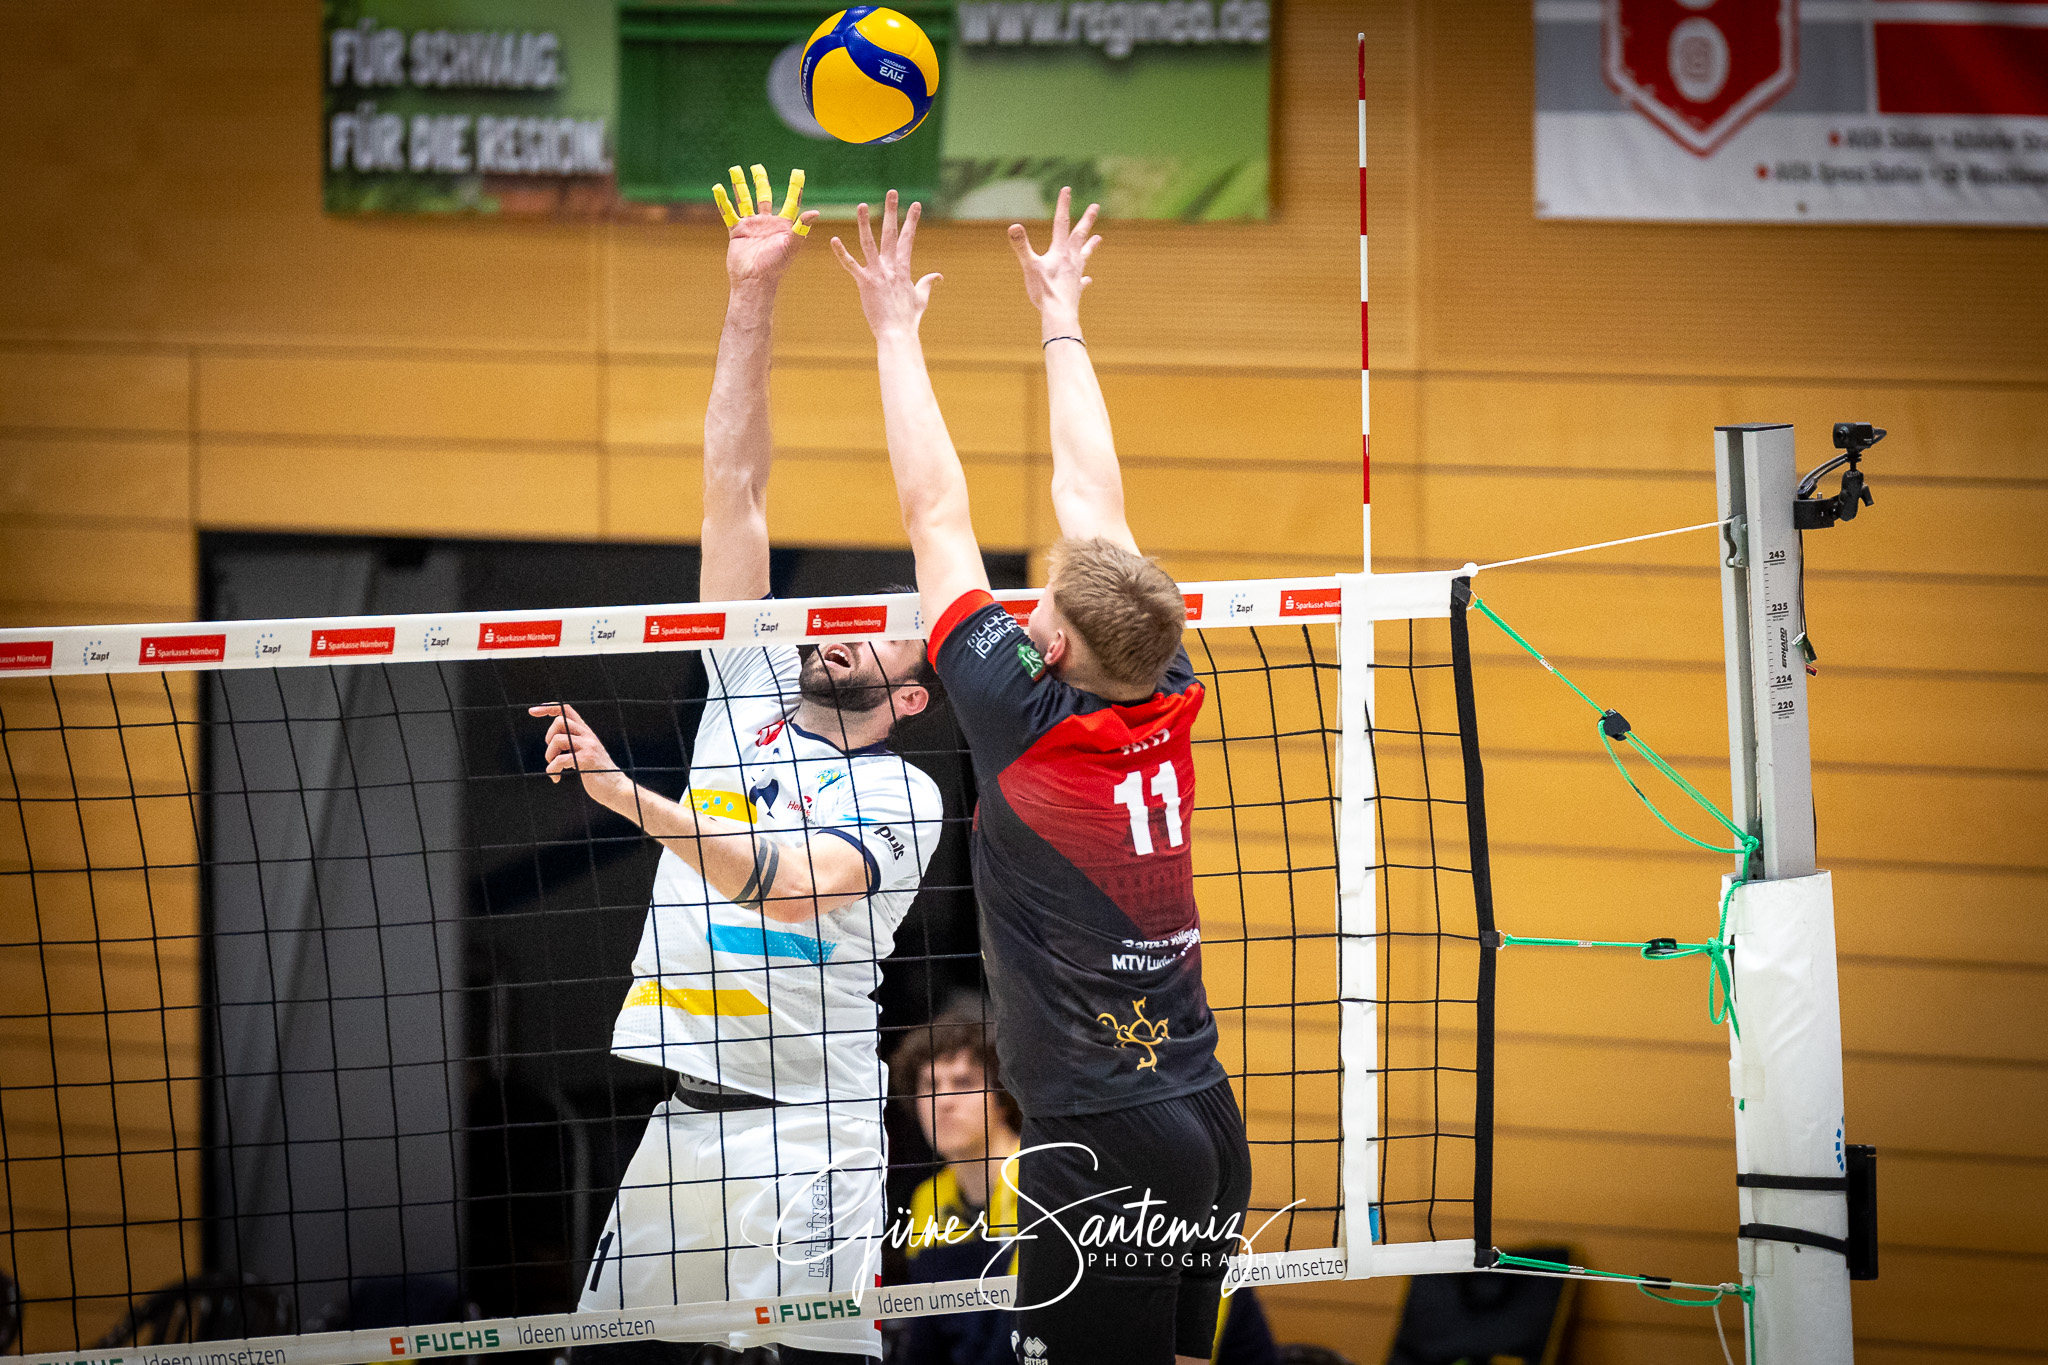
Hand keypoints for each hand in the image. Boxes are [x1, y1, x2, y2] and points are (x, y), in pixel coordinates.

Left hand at [529, 702, 632, 807]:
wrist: (616, 789)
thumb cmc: (598, 773)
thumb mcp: (586, 753)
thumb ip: (574, 743)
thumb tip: (553, 740)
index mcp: (586, 732)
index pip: (566, 709)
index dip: (547, 708)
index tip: (532, 711)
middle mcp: (588, 735)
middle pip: (559, 722)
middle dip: (548, 738)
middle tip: (552, 755)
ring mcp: (588, 746)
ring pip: (557, 739)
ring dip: (549, 756)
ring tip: (553, 768)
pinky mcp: (587, 760)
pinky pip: (560, 760)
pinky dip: (552, 770)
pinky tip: (556, 778)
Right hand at [715, 164, 821, 285]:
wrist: (755, 281)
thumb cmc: (776, 266)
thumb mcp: (792, 245)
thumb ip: (801, 228)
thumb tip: (815, 212)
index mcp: (783, 225)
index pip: (790, 201)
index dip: (795, 187)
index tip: (798, 172)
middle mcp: (767, 223)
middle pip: (764, 196)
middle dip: (760, 181)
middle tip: (758, 166)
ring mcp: (751, 226)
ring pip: (744, 200)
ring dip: (739, 185)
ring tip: (735, 169)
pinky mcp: (737, 231)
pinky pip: (728, 213)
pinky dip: (722, 201)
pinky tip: (717, 188)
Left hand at [831, 190, 941, 339]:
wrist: (898, 334)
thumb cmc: (909, 319)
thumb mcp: (921, 299)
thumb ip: (928, 284)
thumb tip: (938, 276)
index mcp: (903, 269)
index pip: (908, 239)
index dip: (912, 221)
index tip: (915, 204)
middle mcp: (891, 267)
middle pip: (891, 234)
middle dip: (892, 212)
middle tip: (892, 192)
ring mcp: (877, 274)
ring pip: (869, 244)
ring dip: (865, 224)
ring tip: (862, 205)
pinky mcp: (864, 283)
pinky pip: (851, 265)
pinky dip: (842, 253)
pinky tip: (834, 240)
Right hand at [1008, 186, 1097, 324]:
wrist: (1059, 314)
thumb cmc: (1044, 291)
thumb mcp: (1029, 266)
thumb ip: (1021, 246)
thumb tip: (1013, 226)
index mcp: (1060, 252)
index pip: (1061, 223)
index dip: (1063, 205)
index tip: (1067, 189)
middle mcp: (1072, 260)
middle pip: (1080, 235)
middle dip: (1087, 220)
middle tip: (1095, 206)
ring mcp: (1076, 274)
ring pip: (1085, 255)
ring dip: (1091, 245)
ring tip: (1099, 238)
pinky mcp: (1076, 289)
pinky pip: (1082, 281)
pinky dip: (1084, 279)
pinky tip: (1087, 279)